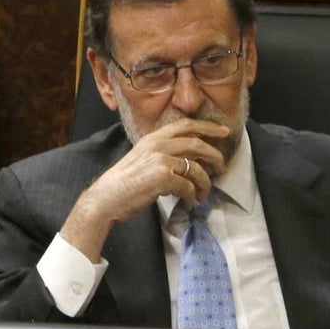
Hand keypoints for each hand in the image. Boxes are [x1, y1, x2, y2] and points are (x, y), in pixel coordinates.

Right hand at [60, 117, 228, 260]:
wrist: (106, 198)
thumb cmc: (123, 183)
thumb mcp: (142, 159)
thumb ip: (162, 154)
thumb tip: (188, 163)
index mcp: (152, 138)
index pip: (185, 125)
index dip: (207, 127)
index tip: (223, 131)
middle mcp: (157, 144)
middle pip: (197, 144)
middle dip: (215, 156)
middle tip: (222, 167)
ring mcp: (160, 159)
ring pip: (197, 168)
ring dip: (205, 184)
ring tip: (202, 195)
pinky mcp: (163, 177)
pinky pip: (188, 186)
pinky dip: (192, 197)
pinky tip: (189, 204)